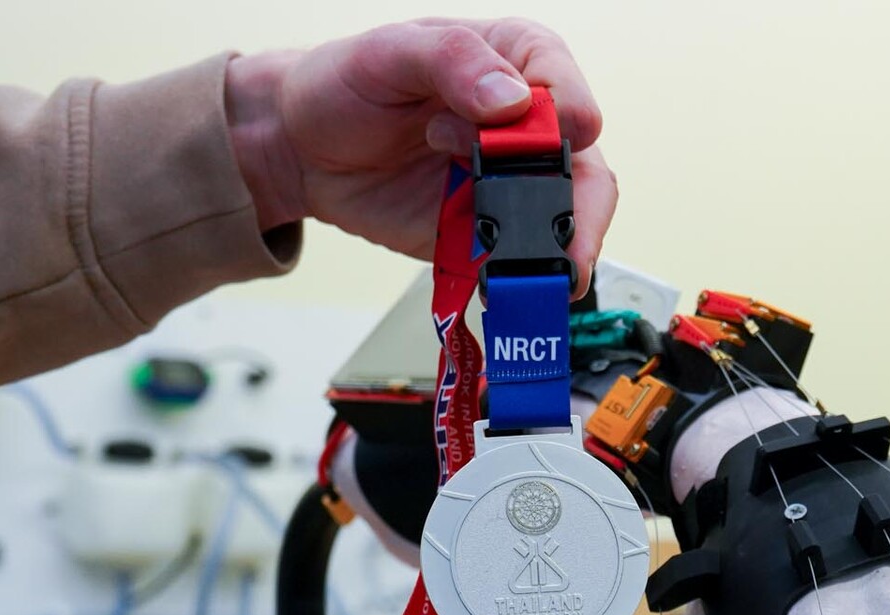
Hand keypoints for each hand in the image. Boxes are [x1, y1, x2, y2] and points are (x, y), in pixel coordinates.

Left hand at [225, 18, 615, 292]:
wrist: (303, 147)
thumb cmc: (347, 84)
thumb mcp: (390, 53)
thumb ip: (453, 61)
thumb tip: (510, 100)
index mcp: (520, 63)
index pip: (568, 92)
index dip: (564, 119)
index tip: (535, 138)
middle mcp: (528, 128)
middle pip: (587, 173)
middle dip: (580, 212)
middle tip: (561, 241)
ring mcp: (513, 186)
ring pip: (568, 226)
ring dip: (557, 254)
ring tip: (532, 272)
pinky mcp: (490, 234)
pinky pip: (521, 264)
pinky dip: (519, 281)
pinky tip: (502, 286)